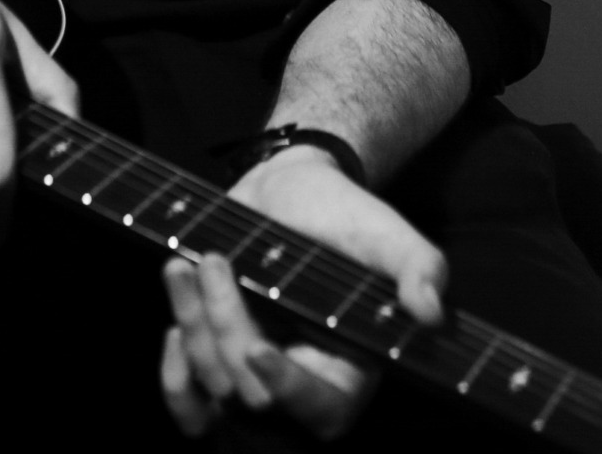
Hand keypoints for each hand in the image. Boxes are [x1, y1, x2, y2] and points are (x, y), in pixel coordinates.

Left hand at [160, 146, 445, 439]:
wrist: (290, 190)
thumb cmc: (346, 216)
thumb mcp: (387, 233)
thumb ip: (419, 267)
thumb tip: (430, 309)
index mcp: (347, 371)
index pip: (319, 411)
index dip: (286, 389)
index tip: (259, 348)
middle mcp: (298, 387)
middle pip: (249, 394)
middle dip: (225, 328)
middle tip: (216, 261)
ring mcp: (252, 377)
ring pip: (212, 385)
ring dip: (192, 321)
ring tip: (192, 262)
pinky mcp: (216, 362)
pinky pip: (186, 401)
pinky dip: (172, 370)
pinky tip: (176, 316)